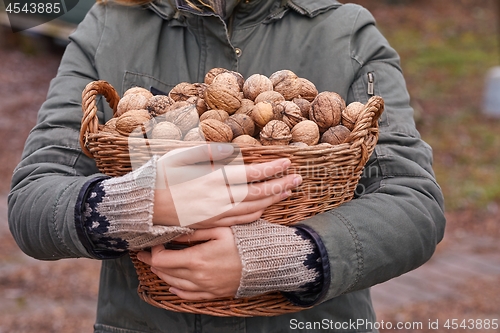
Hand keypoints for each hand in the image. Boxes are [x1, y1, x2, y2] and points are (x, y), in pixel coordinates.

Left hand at [137, 227, 240, 299]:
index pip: (162, 259)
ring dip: (163, 275)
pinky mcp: (214, 294)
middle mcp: (197, 277)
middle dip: (152, 262)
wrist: (266, 262)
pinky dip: (177, 291)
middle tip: (144, 254)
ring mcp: (205, 287)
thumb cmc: (244, 242)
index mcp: (196, 259)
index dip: (154, 250)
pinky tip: (172, 287)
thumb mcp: (219, 230)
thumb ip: (194, 232)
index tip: (156, 241)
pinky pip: (189, 296)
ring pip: (174, 285)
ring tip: (156, 266)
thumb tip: (174, 232)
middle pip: (165, 272)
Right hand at [152, 143, 301, 226]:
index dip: (270, 169)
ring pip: (251, 210)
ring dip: (272, 201)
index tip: (287, 162)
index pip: (249, 174)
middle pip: (256, 194)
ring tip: (287, 192)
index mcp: (210, 180)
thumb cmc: (158, 178)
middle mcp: (217, 200)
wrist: (143, 209)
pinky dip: (256, 214)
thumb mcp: (178, 158)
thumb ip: (206, 152)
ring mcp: (215, 215)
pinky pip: (239, 221)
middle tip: (298, 179)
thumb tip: (231, 148)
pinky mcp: (211, 225)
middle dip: (279, 186)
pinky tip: (264, 209)